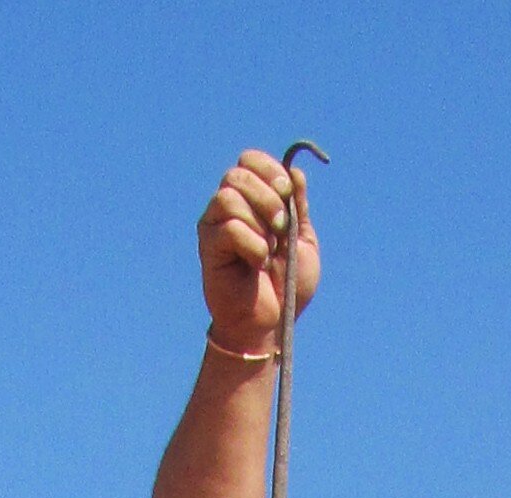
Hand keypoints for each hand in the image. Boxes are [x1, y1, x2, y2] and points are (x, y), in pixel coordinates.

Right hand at [199, 151, 320, 355]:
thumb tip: (295, 172)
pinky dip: (251, 244)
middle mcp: (229, 208)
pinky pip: (228, 227)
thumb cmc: (286, 287)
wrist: (272, 324)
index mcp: (252, 200)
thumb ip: (298, 207)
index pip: (249, 160)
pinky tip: (256, 264)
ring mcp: (215, 226)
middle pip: (238, 174)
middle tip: (281, 227)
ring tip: (268, 250)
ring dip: (258, 221)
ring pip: (229, 197)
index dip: (268, 169)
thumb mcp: (301, 240)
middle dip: (267, 196)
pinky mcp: (208, 247)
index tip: (287, 192)